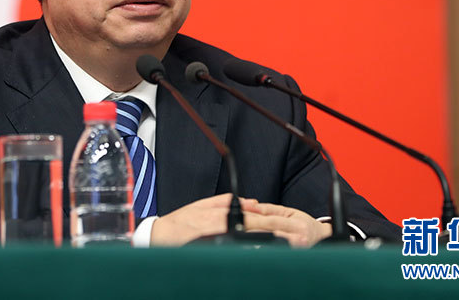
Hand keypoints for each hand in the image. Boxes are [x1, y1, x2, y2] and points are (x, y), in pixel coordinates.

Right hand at [150, 195, 331, 247]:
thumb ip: (225, 202)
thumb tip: (251, 202)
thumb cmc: (178, 224)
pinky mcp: (211, 251)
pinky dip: (251, 254)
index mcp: (221, 216)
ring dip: (271, 244)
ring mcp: (217, 241)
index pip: (254, 217)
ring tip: (292, 247)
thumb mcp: (201, 205)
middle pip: (256, 230)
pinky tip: (265, 257)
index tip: (295, 226)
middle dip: (281, 233)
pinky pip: (234, 253)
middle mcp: (221, 228)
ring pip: (249, 242)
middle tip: (301, 238)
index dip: (276, 221)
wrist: (156, 237)